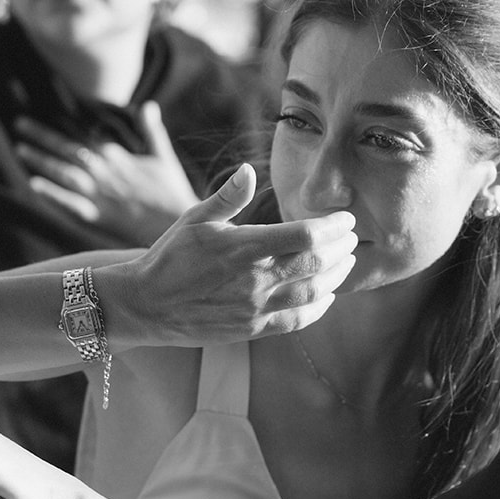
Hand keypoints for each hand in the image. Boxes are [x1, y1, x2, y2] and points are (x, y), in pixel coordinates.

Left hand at [14, 103, 199, 243]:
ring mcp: (101, 194)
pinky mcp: (99, 216)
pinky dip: (53, 194)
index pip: (83, 136)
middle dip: (43, 136)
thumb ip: (152, 130)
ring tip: (20, 149)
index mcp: (118, 156)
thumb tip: (149, 104)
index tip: (42, 114)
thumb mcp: (164, 156)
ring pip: (65, 172)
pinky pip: (71, 204)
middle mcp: (106, 172)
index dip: (61, 125)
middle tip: (19, 124)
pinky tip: (33, 184)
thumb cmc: (172, 191)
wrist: (179, 224)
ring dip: (42, 160)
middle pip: (68, 150)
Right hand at [105, 162, 357, 344]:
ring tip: (347, 262)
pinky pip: (298, 320)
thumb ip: (228, 196)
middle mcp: (255, 279)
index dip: (333, 227)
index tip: (346, 220)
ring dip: (337, 276)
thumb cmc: (170, 256)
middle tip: (353, 238)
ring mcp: (256, 307)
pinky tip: (327, 295)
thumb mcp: (195, 218)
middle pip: (317, 263)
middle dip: (342, 249)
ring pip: (314, 293)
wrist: (146, 304)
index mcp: (244, 247)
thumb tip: (250, 170)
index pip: (305, 235)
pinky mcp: (253, 328)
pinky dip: (320, 307)